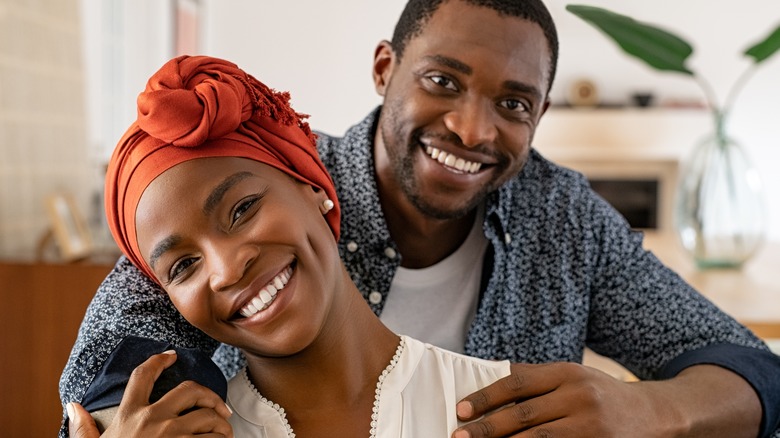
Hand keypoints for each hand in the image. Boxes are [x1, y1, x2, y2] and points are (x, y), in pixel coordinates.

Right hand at [68, 351, 232, 437]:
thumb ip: (83, 430)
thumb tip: (73, 406)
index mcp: (128, 416)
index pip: (142, 377)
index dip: (158, 361)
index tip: (172, 355)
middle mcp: (152, 421)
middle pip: (191, 390)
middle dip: (209, 394)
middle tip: (218, 406)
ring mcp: (172, 436)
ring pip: (209, 416)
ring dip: (221, 423)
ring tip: (223, 431)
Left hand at [452, 362, 761, 437]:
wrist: (657, 416)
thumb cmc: (602, 396)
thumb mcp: (573, 378)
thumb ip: (536, 382)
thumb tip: (489, 387)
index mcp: (568, 373)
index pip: (517, 383)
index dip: (487, 397)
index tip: (462, 410)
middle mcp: (579, 396)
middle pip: (523, 415)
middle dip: (487, 428)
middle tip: (459, 436)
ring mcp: (591, 426)